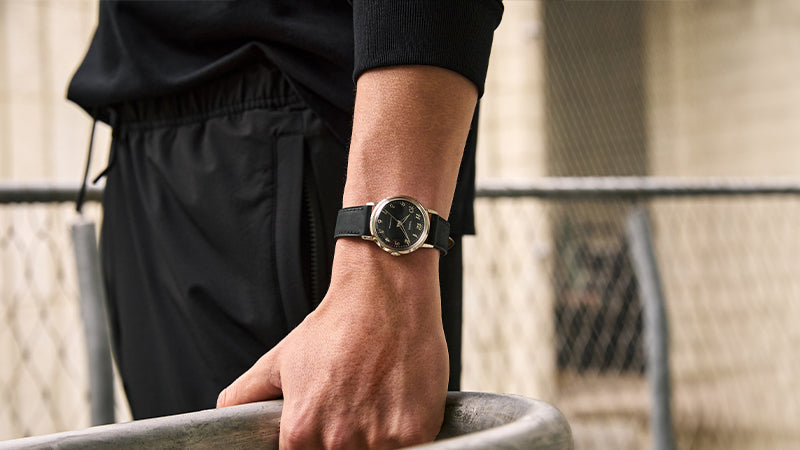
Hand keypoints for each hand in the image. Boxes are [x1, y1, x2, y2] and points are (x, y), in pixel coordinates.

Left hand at [217, 240, 448, 448]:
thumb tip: (224, 412)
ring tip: (378, 400)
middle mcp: (336, 441)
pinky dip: (407, 431)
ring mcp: (378, 439)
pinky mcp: (414, 432)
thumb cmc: (338, 323)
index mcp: (300, 430)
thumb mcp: (282, 357)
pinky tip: (401, 400)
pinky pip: (411, 448)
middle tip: (355, 406)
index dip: (313, 444)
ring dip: (377, 437)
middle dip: (345, 440)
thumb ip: (247, 392)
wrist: (386, 294)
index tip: (327, 425)